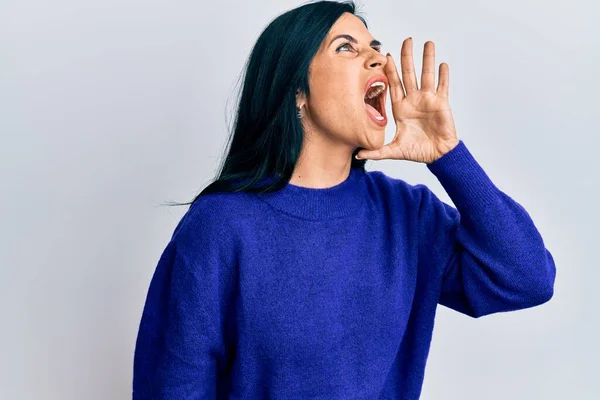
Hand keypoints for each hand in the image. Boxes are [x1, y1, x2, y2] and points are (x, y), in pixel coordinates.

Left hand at [356, 38, 459, 163]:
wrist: (437, 155)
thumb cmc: (417, 151)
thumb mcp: (393, 150)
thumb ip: (376, 152)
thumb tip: (357, 155)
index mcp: (401, 108)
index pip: (394, 84)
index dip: (391, 70)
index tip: (387, 56)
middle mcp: (413, 101)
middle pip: (409, 74)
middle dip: (407, 57)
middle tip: (407, 40)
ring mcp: (428, 100)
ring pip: (427, 75)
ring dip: (427, 59)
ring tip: (428, 43)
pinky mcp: (441, 103)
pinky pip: (443, 86)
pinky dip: (443, 75)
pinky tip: (443, 64)